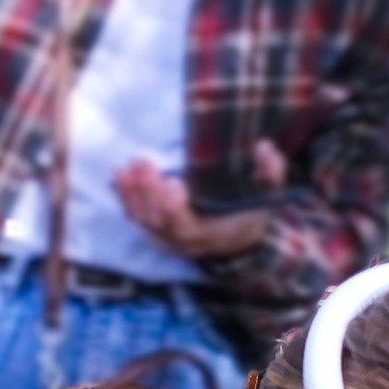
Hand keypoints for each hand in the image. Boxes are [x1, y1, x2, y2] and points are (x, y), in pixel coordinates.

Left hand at [113, 138, 288, 261]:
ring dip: (132, 194)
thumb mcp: (269, 194)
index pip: (187, 227)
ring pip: (144, 221)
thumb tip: (265, 148)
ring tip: (126, 168)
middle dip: (148, 192)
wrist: (242, 241)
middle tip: (143, 162)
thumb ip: (270, 172)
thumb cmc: (253, 213)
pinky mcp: (158, 230)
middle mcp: (187, 241)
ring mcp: (169, 238)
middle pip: (159, 222)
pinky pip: (137, 217)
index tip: (175, 183)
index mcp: (213, 234)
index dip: (176, 209)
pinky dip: (126, 198)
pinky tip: (119, 176)